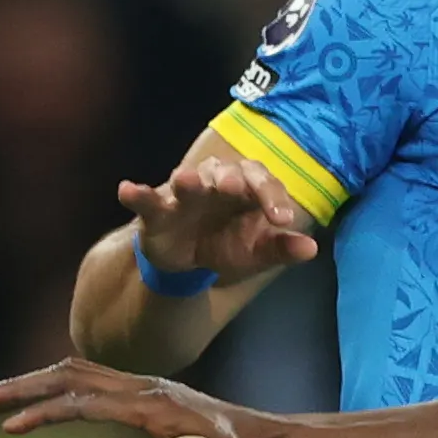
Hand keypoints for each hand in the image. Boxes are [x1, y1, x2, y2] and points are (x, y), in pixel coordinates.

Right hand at [0, 359, 280, 437]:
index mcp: (150, 405)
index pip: (82, 404)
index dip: (42, 414)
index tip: (7, 427)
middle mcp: (144, 386)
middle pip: (70, 375)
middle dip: (22, 386)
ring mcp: (146, 384)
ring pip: (80, 371)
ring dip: (38, 381)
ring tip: (0, 396)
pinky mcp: (150, 391)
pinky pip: (96, 378)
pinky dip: (63, 382)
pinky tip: (50, 396)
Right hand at [120, 152, 316, 281]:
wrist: (189, 263)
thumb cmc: (228, 246)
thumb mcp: (257, 253)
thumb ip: (281, 249)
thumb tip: (311, 249)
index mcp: (245, 191)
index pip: (261, 182)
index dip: (271, 196)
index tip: (283, 219)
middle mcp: (215, 185)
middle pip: (224, 173)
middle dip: (228, 179)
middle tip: (233, 188)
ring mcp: (185, 196)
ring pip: (187, 181)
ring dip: (187, 181)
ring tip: (187, 182)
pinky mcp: (157, 212)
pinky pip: (146, 200)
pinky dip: (136, 194)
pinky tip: (126, 189)